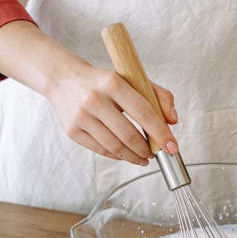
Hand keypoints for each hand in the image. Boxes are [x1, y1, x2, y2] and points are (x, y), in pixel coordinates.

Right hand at [46, 62, 178, 165]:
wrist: (64, 79)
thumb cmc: (105, 83)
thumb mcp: (133, 80)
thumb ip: (159, 96)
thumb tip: (173, 121)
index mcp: (113, 83)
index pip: (144, 113)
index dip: (161, 133)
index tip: (172, 147)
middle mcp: (94, 99)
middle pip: (129, 135)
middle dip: (147, 150)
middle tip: (157, 154)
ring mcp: (81, 116)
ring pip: (115, 147)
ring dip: (134, 157)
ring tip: (144, 158)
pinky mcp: (72, 130)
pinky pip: (101, 150)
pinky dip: (118, 156)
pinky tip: (127, 155)